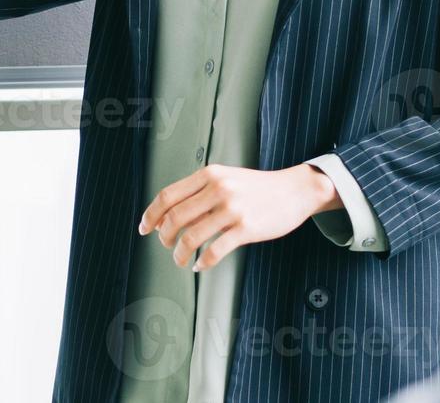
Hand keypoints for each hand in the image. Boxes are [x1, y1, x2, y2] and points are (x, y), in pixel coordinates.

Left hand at [137, 163, 339, 271]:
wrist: (295, 190)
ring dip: (180, 254)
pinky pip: (214, 251)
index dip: (151, 215)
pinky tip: (200, 265)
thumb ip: (199, 191)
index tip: (145, 229)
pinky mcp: (246, 228)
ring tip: (181, 260)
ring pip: (191, 238)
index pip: (167, 196)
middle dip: (164, 237)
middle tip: (166, 245)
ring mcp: (232, 209)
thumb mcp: (226, 177)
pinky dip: (202, 262)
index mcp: (209, 175)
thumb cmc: (257, 188)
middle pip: (174, 218)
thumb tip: (167, 214)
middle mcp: (218, 189)